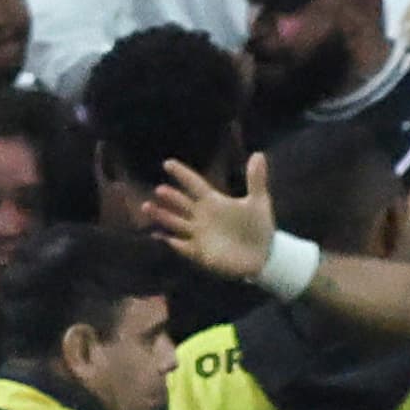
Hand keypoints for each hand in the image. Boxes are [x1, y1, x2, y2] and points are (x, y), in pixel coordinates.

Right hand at [143, 151, 275, 281]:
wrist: (263, 255)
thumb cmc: (259, 227)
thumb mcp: (259, 201)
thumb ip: (256, 179)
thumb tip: (259, 154)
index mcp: (213, 202)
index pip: (194, 184)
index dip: (182, 174)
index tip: (168, 163)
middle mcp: (202, 217)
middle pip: (181, 204)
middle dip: (170, 197)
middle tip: (159, 190)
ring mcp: (199, 235)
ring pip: (176, 223)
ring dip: (162, 216)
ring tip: (147, 207)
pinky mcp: (200, 253)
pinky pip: (181, 246)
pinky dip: (170, 242)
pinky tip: (158, 236)